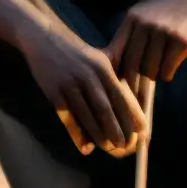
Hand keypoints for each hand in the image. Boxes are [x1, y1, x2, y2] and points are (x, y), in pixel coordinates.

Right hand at [18, 21, 144, 156]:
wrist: (43, 39)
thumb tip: (129, 105)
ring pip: (87, 115)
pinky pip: (68, 118)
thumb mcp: (98, 58)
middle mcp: (88, 75)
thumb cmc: (76, 53)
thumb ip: (113, 78)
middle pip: (105, 108)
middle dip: (117, 129)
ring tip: (109, 148)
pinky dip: (77, 135)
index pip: (121, 95)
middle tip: (126, 145)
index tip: (142, 131)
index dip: (132, 114)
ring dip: (99, 135)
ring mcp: (69, 83)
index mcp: (103, 66)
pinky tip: (84, 148)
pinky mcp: (53, 91)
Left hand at [106, 0, 186, 83]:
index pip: (115, 52)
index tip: (120, 82)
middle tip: (141, 86)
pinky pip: (167, 71)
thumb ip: (131, 35)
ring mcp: (163, 32)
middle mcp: (145, 24)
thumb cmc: (173, 9)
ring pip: (150, 70)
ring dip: (155, 74)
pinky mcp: (181, 42)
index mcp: (133, 17)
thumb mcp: (147, 14)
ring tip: (161, 67)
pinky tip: (172, 66)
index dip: (116, 70)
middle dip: (136, 78)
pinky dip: (168, 74)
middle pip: (131, 65)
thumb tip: (115, 66)